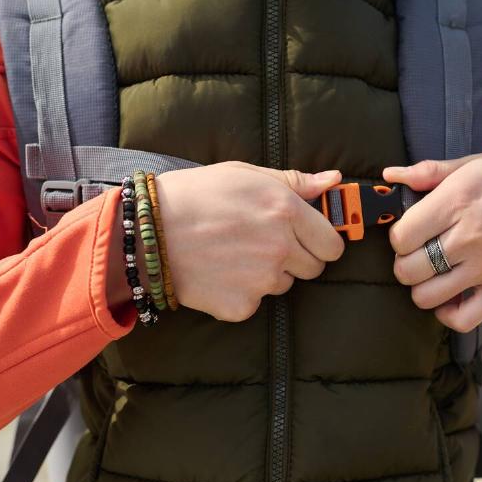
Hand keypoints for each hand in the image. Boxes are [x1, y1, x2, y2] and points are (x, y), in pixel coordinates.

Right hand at [151, 161, 344, 321]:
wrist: (147, 231)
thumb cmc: (196, 195)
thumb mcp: (245, 174)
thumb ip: (295, 181)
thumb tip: (334, 182)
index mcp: (286, 211)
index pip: (333, 244)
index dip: (321, 241)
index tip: (308, 239)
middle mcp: (280, 248)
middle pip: (314, 268)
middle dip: (297, 258)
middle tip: (263, 244)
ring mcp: (261, 281)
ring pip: (283, 284)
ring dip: (268, 274)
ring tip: (233, 254)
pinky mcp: (240, 306)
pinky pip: (254, 302)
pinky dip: (241, 293)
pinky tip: (219, 273)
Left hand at [383, 153, 481, 332]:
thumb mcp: (473, 164)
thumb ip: (428, 171)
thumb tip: (389, 176)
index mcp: (457, 202)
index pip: (401, 237)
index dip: (398, 237)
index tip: (410, 233)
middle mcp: (469, 237)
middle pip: (408, 269)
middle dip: (405, 263)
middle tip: (418, 254)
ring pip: (427, 296)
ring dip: (422, 288)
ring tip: (431, 274)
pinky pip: (461, 319)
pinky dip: (447, 314)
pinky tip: (448, 296)